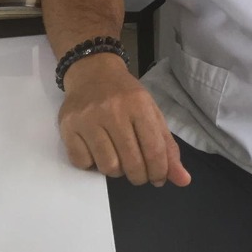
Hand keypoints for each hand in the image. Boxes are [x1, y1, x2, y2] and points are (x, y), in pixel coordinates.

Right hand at [58, 54, 190, 187]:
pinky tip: (97, 149)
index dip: (159, 171)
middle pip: (131, 163)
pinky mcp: (68, 127)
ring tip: (117, 156)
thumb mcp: (150, 112)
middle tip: (139, 173)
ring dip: (115, 170)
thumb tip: (183, 180)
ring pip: (107, 167)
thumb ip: (166, 146)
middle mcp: (113, 109)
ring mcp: (88, 118)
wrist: (92, 71)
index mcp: (139, 103)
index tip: (159, 178)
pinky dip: (92, 164)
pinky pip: (83, 163)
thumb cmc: (125, 95)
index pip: (154, 149)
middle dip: (139, 176)